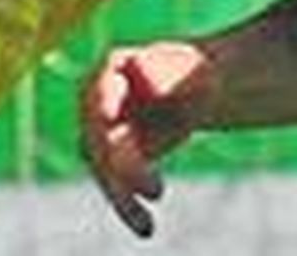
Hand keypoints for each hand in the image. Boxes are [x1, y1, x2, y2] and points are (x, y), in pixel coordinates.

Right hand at [81, 41, 207, 237]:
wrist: (200, 92)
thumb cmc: (196, 75)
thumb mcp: (192, 70)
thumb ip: (169, 73)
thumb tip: (147, 81)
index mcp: (112, 68)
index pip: (100, 89)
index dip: (103, 102)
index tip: (109, 115)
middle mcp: (96, 102)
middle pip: (101, 137)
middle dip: (124, 164)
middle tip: (156, 188)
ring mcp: (100, 133)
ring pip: (105, 170)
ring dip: (123, 197)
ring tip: (148, 223)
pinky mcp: (111, 162)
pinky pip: (116, 187)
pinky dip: (129, 208)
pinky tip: (146, 228)